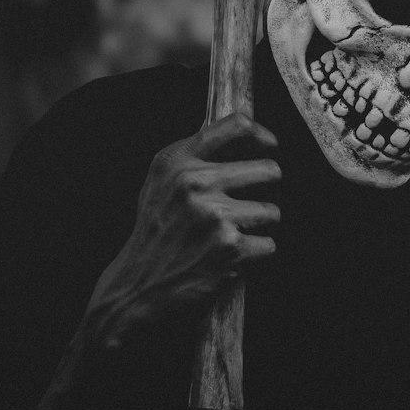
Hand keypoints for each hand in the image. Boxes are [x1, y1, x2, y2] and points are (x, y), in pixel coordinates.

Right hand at [83, 112, 279, 350]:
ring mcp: (214, 215)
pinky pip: (268, 244)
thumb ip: (195, 154)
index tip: (269, 146)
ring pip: (273, 211)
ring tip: (232, 234)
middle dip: (268, 188)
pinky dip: (255, 253)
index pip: (236, 125)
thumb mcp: (162, 180)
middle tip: (250, 203)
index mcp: (178, 160)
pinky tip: (229, 256)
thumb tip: (246, 132)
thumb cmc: (157, 228)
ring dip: (260, 226)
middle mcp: (195, 183)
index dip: (261, 134)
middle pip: (269, 171)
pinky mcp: (229, 248)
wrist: (137, 284)